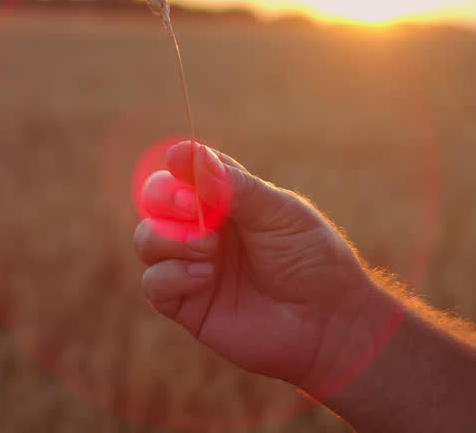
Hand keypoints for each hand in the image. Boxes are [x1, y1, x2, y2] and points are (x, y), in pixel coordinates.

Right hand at [133, 141, 379, 391]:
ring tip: (208, 249)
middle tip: (192, 207)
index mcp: (229, 200)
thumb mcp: (279, 212)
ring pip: (147, 239)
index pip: (187, 171)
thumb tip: (186, 152)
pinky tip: (206, 276)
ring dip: (170, 238)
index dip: (182, 165)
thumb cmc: (312, 259)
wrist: (329, 322)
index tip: (183, 162)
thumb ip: (234, 186)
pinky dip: (172, 275)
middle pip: (156, 200)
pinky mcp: (188, 304)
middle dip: (165, 198)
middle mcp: (205, 229)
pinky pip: (153, 283)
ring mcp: (193, 266)